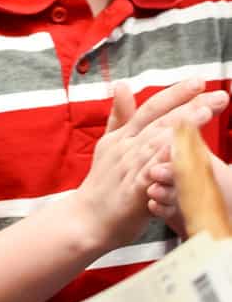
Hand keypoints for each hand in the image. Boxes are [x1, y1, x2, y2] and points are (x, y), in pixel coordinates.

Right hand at [74, 79, 227, 251]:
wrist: (84, 220)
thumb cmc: (101, 186)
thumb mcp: (108, 145)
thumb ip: (119, 116)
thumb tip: (121, 85)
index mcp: (124, 137)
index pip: (152, 108)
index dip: (176, 93)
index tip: (200, 81)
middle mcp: (127, 149)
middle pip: (161, 122)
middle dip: (191, 107)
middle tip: (218, 96)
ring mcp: (129, 169)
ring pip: (157, 143)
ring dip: (182, 128)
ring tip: (205, 114)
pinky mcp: (132, 191)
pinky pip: (151, 174)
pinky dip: (165, 162)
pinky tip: (181, 151)